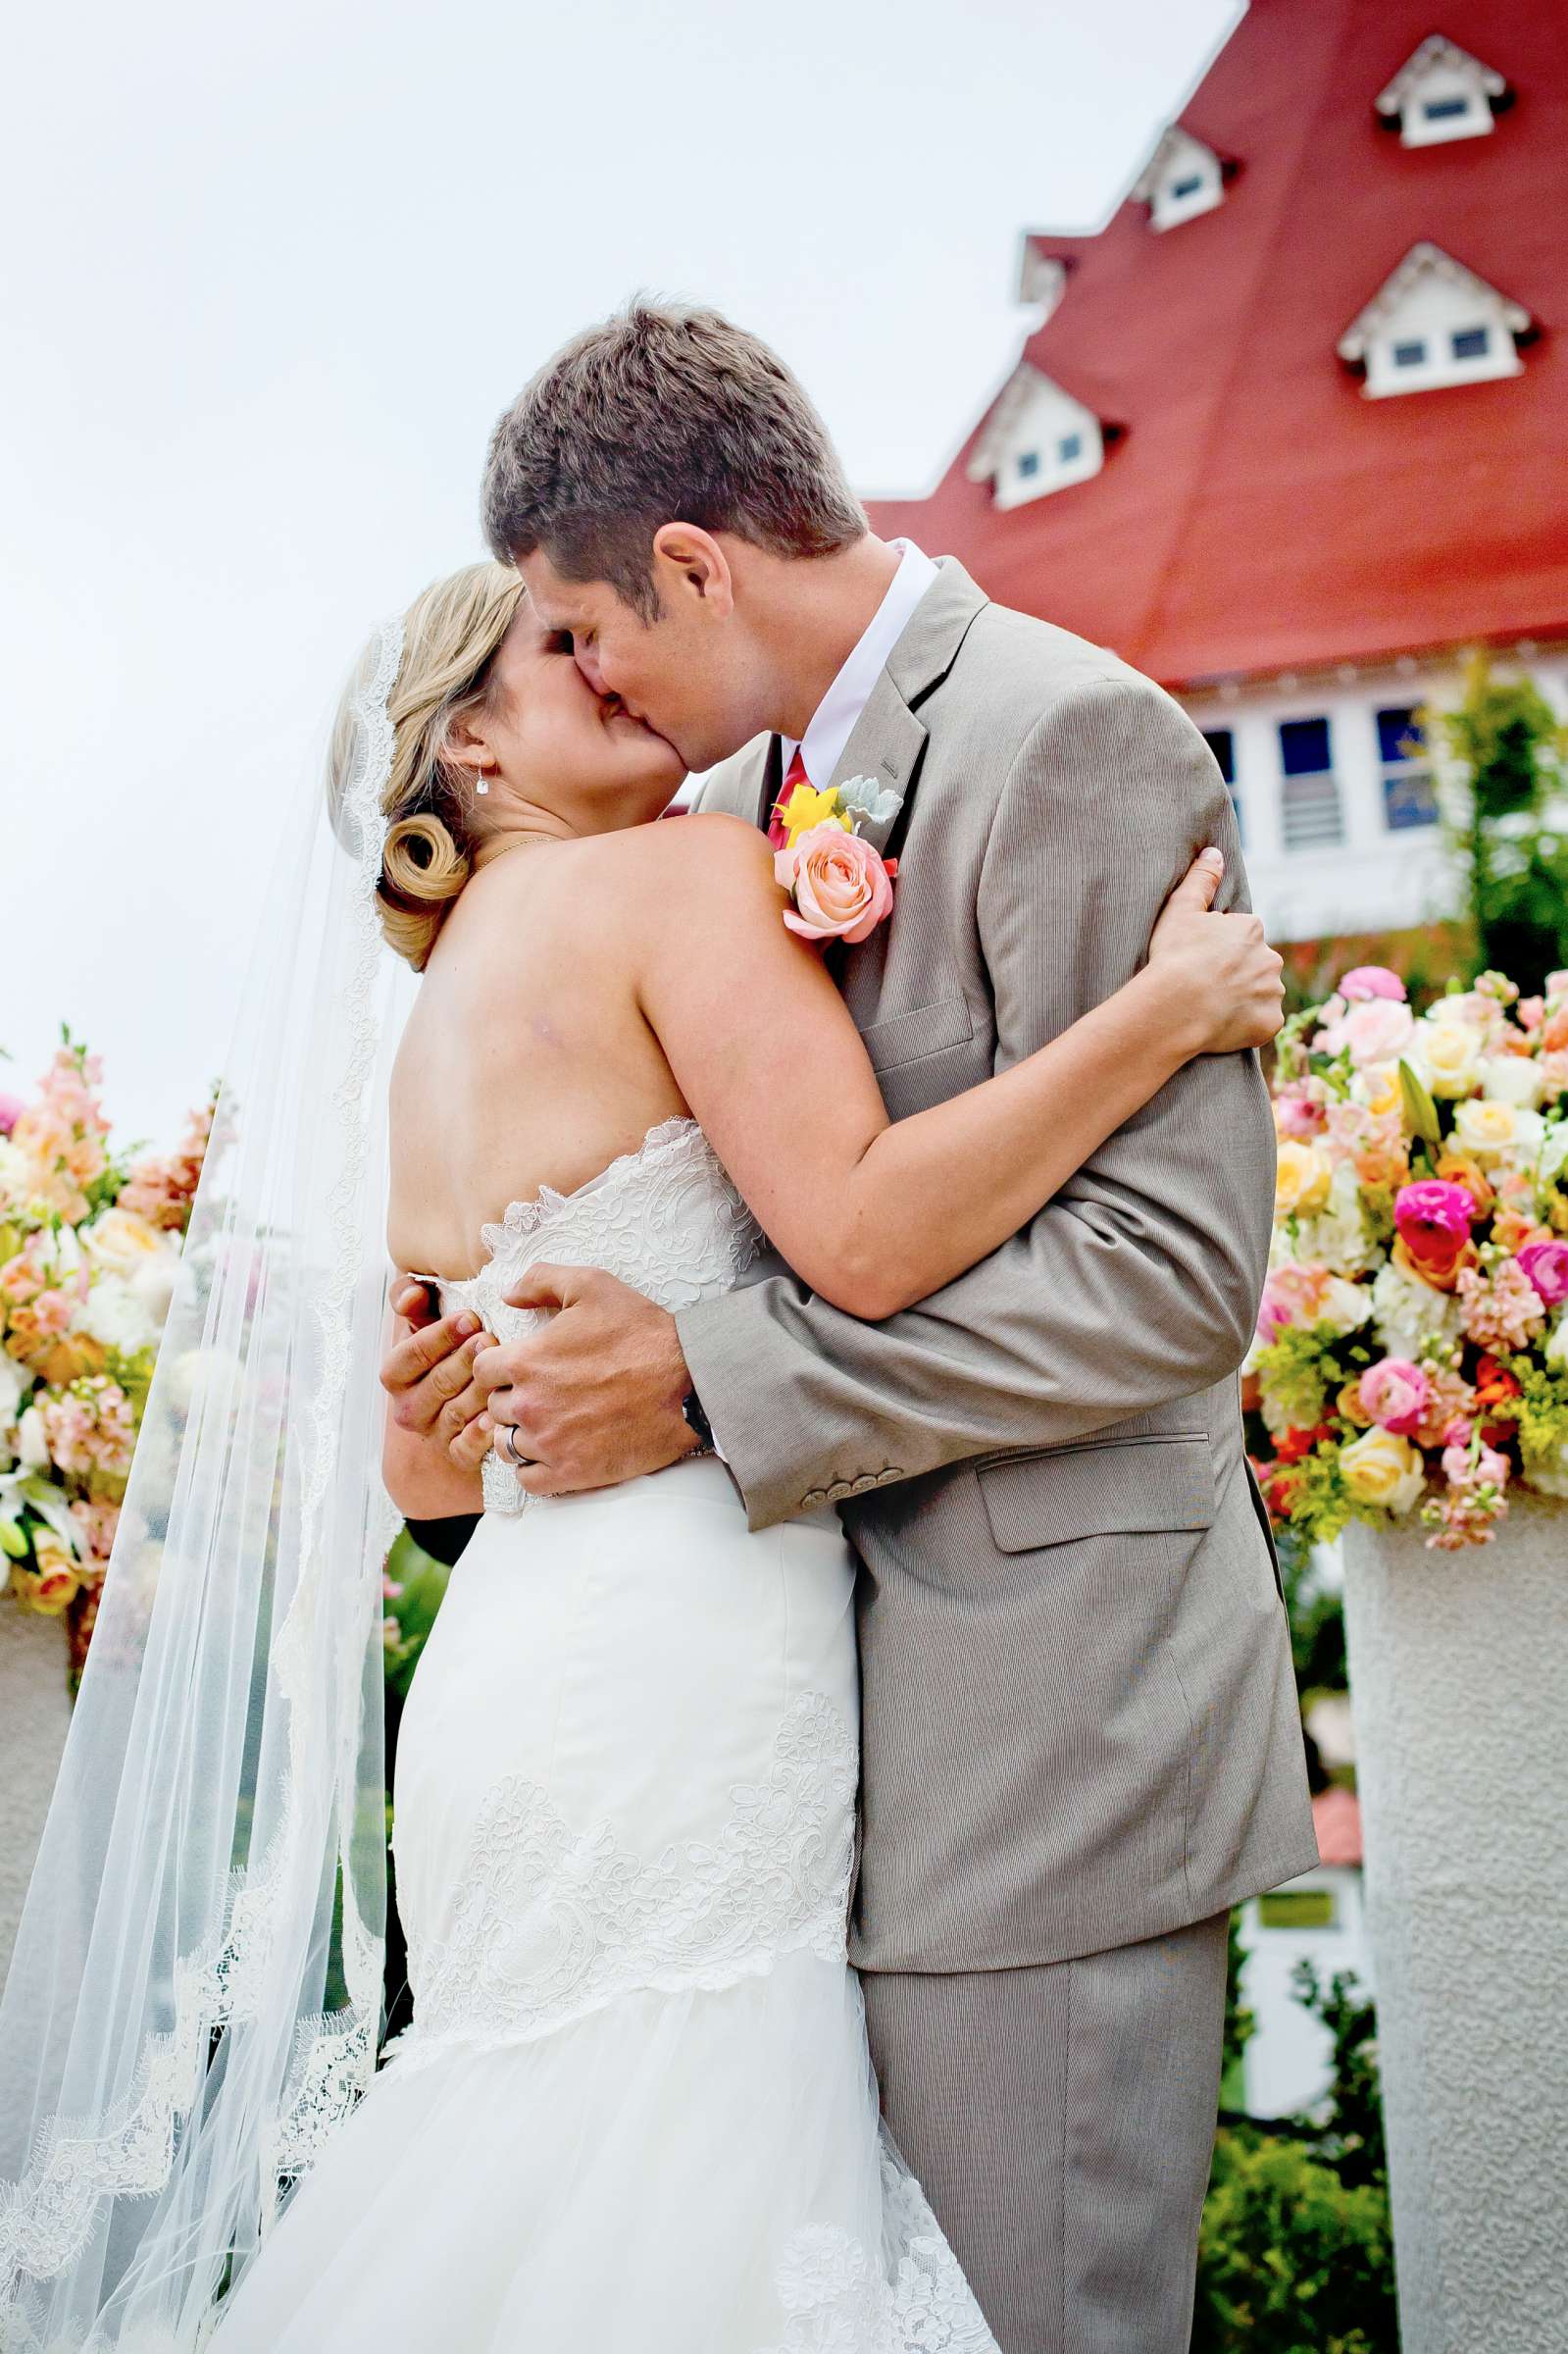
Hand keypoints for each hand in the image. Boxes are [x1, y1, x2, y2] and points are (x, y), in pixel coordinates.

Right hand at [381, 1278, 495, 1473]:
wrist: (462, 1404)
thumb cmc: (445, 1354)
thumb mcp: (425, 1323)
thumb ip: (412, 1299)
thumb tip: (412, 1294)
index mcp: (396, 1375)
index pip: (410, 1356)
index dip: (439, 1335)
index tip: (470, 1317)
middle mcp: (409, 1407)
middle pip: (437, 1384)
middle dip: (464, 1360)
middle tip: (490, 1340)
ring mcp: (433, 1433)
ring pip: (456, 1413)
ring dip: (480, 1390)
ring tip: (501, 1371)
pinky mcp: (456, 1455)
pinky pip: (465, 1450)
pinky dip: (480, 1435)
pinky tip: (495, 1418)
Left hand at [472, 1263, 699, 1498]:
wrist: (690, 1381)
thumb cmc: (642, 1332)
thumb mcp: (592, 1285)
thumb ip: (540, 1280)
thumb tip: (507, 1294)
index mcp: (526, 1361)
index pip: (481, 1370)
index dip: (499, 1366)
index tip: (521, 1367)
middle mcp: (529, 1405)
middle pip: (494, 1408)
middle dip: (512, 1398)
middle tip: (544, 1392)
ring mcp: (549, 1443)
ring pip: (506, 1445)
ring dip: (520, 1434)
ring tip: (547, 1423)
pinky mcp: (572, 1473)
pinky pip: (528, 1480)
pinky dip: (534, 1469)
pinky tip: (553, 1452)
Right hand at [1148, 848, 1284, 1054]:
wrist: (1177, 1006)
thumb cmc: (1175, 956)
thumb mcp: (1181, 909)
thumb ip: (1201, 879)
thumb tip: (1215, 852)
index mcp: (1251, 929)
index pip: (1241, 937)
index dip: (1219, 949)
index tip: (1199, 960)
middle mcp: (1270, 957)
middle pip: (1255, 965)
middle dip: (1237, 973)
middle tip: (1205, 986)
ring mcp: (1273, 992)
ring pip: (1261, 994)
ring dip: (1244, 999)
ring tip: (1212, 1008)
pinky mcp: (1270, 1022)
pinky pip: (1262, 1023)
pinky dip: (1247, 1025)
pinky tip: (1222, 1026)